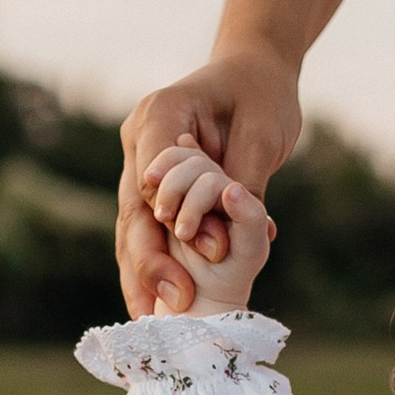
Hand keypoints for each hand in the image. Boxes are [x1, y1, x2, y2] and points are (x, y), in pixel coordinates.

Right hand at [117, 43, 301, 313]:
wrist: (252, 73)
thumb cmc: (261, 95)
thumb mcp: (263, 133)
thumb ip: (243, 181)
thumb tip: (227, 240)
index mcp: (160, 113)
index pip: (155, 174)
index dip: (178, 217)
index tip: (210, 252)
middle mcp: (139, 140)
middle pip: (134, 208)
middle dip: (150, 260)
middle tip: (175, 302)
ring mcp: (139, 164)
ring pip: (131, 227)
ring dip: (141, 275)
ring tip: (151, 321)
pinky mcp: (150, 187)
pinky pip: (145, 231)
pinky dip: (150, 267)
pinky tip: (152, 307)